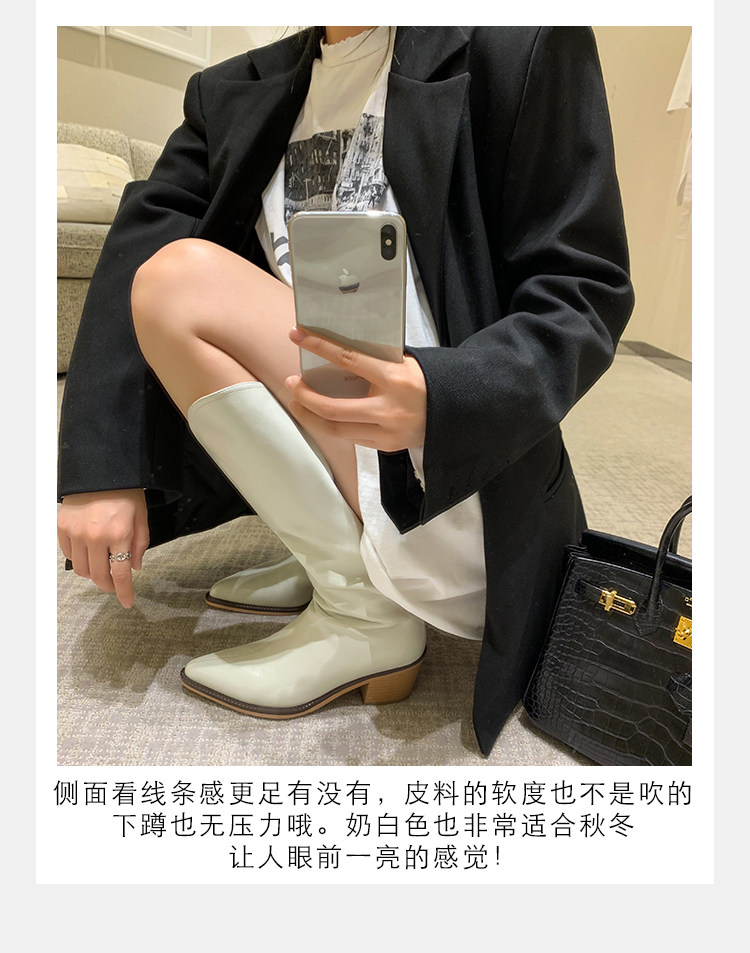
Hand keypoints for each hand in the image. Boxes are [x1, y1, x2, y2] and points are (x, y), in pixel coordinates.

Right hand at [57, 488, 148, 608]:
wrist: (101, 471)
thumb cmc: (125, 493)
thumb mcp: (141, 517)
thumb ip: (140, 544)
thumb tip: (135, 568)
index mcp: (119, 534)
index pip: (121, 573)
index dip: (124, 592)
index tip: (127, 603)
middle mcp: (95, 536)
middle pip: (99, 576)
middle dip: (108, 585)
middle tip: (114, 585)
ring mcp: (76, 533)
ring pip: (82, 570)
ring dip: (93, 574)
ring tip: (101, 566)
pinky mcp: (62, 528)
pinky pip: (69, 555)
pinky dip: (79, 559)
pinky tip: (89, 552)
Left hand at [286, 328, 426, 451]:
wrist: (458, 410)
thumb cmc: (427, 381)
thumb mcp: (404, 363)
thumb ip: (374, 360)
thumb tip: (336, 353)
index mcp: (394, 379)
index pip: (348, 360)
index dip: (319, 347)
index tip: (298, 336)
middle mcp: (389, 409)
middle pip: (333, 409)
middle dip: (305, 397)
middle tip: (292, 383)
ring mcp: (387, 432)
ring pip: (336, 429)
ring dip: (311, 416)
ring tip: (297, 402)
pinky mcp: (387, 446)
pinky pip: (350, 436)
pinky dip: (331, 425)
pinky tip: (320, 415)